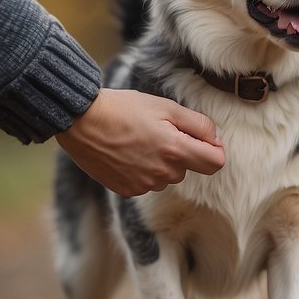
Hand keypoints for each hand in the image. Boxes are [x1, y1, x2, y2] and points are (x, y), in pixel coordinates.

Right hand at [55, 88, 225, 196]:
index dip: (214, 150)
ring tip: (139, 141)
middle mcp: (162, 173)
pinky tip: (127, 154)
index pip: (215, 163)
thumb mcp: (166, 107)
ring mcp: (144, 185)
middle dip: (181, 152)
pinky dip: (143, 171)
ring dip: (162, 163)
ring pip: (167, 176)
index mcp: (175, 150)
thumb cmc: (124, 108)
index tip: (204, 141)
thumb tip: (217, 139)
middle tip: (159, 131)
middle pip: (189, 168)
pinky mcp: (127, 191)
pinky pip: (147, 184)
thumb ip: (198, 124)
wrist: (81, 121)